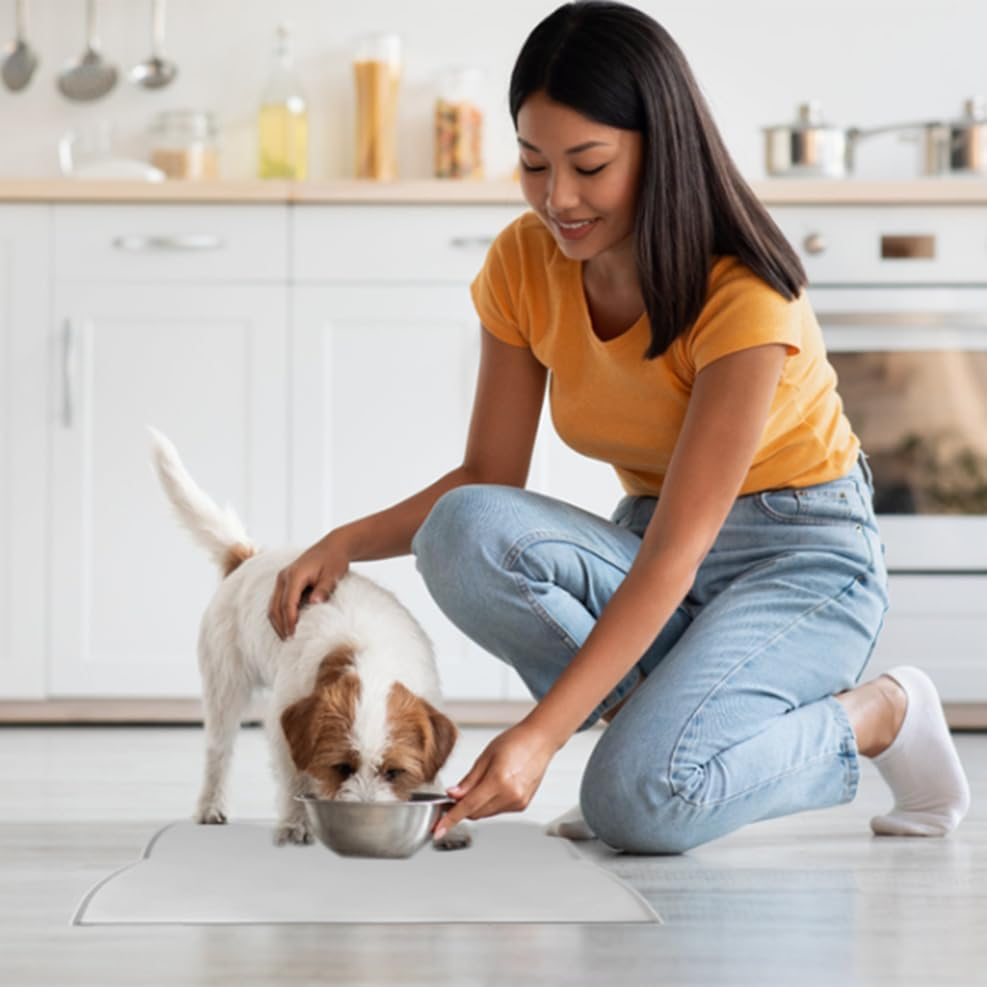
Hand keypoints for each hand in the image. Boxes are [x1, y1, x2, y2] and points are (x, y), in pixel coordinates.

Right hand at [268, 534, 349, 639]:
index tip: (293, 635)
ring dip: (278, 621)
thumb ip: (323, 589)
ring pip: (273, 604)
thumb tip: (314, 602)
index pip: (287, 602)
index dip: (289, 620)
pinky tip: (288, 625)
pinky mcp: (285, 582)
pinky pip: (278, 601)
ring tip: (287, 637)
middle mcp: (284, 576)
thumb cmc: (335, 560)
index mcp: (295, 574)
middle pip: (275, 606)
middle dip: (281, 625)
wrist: (333, 546)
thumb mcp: (333, 574)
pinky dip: (280, 614)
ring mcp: (282, 579)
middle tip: (288, 641)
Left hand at [433, 719, 558, 839]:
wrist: (540, 740)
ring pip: (486, 813)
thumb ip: (468, 780)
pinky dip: (489, 803)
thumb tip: (452, 795)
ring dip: (476, 805)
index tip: (438, 829)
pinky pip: (498, 810)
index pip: (467, 806)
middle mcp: (510, 796)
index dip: (450, 819)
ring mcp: (518, 802)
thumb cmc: (515, 741)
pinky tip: (495, 786)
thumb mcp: (485, 756)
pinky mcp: (522, 805)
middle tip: (454, 795)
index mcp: (499, 781)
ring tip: (482, 782)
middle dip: (461, 807)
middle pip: (475, 813)